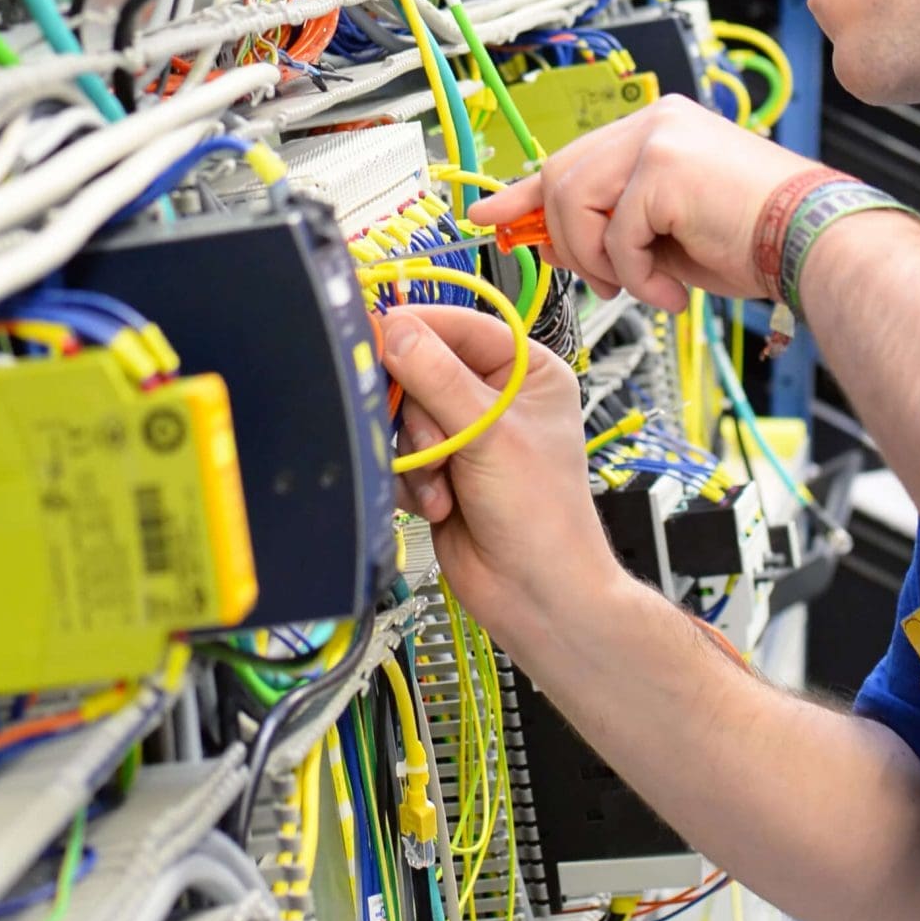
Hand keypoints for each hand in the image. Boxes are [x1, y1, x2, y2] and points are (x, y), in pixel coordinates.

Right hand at [379, 304, 623, 652]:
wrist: (534, 594)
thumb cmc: (542, 515)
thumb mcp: (490, 435)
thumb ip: (438, 379)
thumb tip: (395, 329)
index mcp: (527, 371)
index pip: (461, 326)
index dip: (418, 330)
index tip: (377, 335)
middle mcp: (496, 397)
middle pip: (422, 370)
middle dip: (421, 415)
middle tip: (433, 444)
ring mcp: (466, 434)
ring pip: (405, 415)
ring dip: (418, 455)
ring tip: (444, 483)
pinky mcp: (440, 469)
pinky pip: (400, 454)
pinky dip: (413, 481)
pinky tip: (439, 504)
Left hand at [468, 94, 820, 311]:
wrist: (812, 245)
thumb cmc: (753, 242)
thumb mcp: (660, 236)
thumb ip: (604, 228)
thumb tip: (539, 239)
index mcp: (656, 129)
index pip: (569, 156)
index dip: (522, 192)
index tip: (488, 217)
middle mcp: (653, 121)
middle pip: (560, 178)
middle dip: (567, 242)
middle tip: (607, 281)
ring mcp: (657, 139)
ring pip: (575, 205)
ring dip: (602, 262)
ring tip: (644, 285)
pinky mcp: (663, 168)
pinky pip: (614, 235)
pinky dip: (637, 276)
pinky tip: (671, 289)